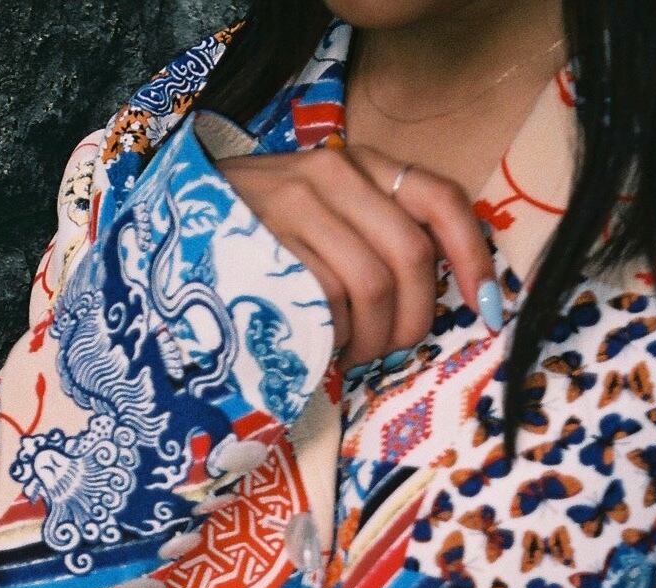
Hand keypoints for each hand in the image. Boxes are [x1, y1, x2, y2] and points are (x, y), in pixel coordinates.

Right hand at [216, 144, 498, 369]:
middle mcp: (331, 175)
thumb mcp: (320, 216)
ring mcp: (294, 208)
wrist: (169, 231)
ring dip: (371, 336)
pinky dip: (335, 337)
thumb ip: (374, 233)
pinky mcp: (265, 246)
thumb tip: (440, 290)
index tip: (485, 309)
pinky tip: (320, 345)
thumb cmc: (255, 237)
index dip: (473, 259)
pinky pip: (328, 302)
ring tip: (349, 351)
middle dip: (413, 318)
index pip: (440, 200)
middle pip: (411, 256)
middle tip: (391, 350)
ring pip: (371, 285)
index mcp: (358, 166)